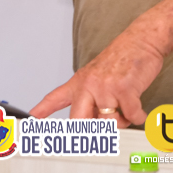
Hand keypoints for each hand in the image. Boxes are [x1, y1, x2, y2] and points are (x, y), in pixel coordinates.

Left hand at [30, 26, 164, 126]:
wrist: (142, 39)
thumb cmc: (123, 57)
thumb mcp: (98, 73)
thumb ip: (91, 98)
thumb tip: (90, 122)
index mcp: (80, 82)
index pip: (55, 98)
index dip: (41, 111)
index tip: (31, 121)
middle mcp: (89, 85)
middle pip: (80, 121)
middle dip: (91, 132)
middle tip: (101, 133)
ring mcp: (106, 87)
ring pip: (109, 123)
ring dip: (121, 121)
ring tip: (126, 108)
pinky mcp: (124, 89)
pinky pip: (131, 116)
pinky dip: (138, 116)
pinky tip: (138, 108)